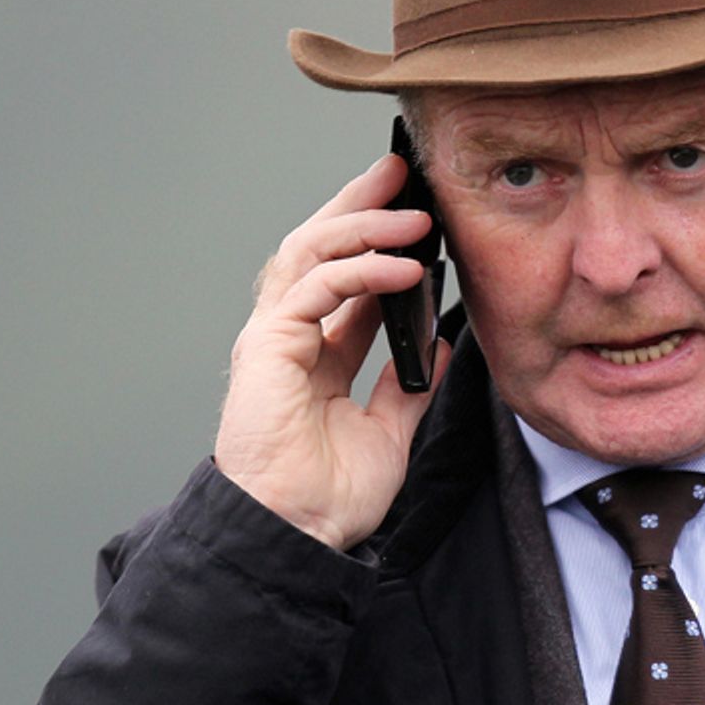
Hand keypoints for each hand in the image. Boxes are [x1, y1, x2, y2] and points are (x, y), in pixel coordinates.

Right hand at [213, 154, 451, 549]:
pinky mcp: (267, 347)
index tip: (417, 208)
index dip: (378, 239)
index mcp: (314, 354)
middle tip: (400, 169)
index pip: (343, 275)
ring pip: (310, 253)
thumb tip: (438, 344)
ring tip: (414, 213)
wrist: (299, 535)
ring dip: (363, 224)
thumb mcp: (388, 430)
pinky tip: (403, 269)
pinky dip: (360, 271)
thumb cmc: (328, 496)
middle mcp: (289, 336)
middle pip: (320, 247)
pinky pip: (315, 289)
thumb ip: (407, 384)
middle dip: (360, 204)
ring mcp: (273, 338)